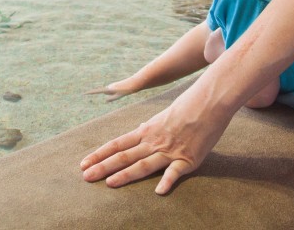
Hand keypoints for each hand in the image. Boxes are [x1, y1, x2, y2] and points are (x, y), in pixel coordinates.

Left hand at [80, 80, 233, 194]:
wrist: (210, 100)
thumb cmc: (188, 105)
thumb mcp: (164, 115)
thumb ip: (151, 126)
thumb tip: (140, 129)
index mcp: (147, 130)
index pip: (117, 143)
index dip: (100, 154)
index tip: (83, 163)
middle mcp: (154, 141)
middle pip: (124, 155)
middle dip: (103, 167)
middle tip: (85, 177)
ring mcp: (170, 150)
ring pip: (144, 164)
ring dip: (126, 175)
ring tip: (109, 184)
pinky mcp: (188, 158)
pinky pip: (175, 172)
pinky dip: (167, 182)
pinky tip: (159, 192)